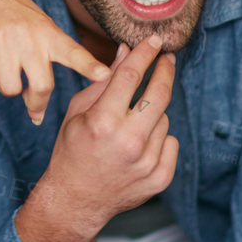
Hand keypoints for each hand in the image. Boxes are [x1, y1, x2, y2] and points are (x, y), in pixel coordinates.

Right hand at [0, 0, 110, 123]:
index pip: (73, 52)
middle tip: (34, 108)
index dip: (89, 65)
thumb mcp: (37, 23)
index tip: (104, 76)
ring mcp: (2, 41)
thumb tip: (39, 97)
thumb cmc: (10, 10)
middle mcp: (28, 36)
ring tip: (3, 65)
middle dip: (36, 103)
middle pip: (41, 87)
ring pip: (9, 89)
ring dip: (6, 85)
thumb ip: (46, 53)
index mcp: (47, 31)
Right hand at [19, 37, 178, 241]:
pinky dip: (158, 138)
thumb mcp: (78, 112)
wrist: (75, 200)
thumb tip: (126, 51)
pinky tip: (140, 145)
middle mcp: (128, 142)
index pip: (130, 76)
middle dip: (165, 71)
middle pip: (159, 94)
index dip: (145, 53)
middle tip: (167, 59)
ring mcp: (146, 162)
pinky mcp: (159, 178)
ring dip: (152, 113)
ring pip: (164, 118)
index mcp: (102, 122)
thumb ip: (104, 81)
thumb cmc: (71, 151)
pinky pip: (170, 142)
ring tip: (131, 124)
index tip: (155, 41)